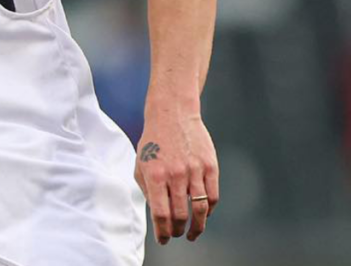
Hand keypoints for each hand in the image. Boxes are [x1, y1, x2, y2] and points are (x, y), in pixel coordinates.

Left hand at [134, 110, 218, 244]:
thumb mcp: (141, 164)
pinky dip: (209, 210)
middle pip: (181, 215)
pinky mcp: (210, 166)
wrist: (172, 114)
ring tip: (193, 233)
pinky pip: (213, 196)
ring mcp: (195, 170)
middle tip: (177, 234)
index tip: (164, 240)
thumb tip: (158, 214)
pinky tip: (203, 214)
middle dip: (178, 230)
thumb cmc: (153, 141)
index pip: (161, 213)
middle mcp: (175, 174)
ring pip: (200, 209)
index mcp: (155, 174)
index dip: (163, 232)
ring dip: (197, 227)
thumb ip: (148, 190)